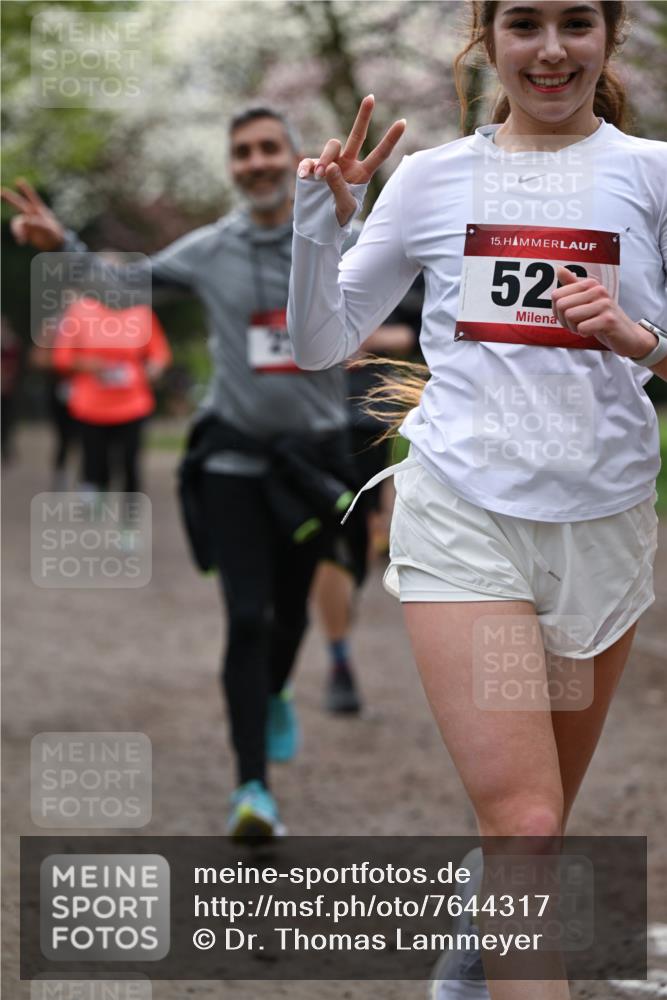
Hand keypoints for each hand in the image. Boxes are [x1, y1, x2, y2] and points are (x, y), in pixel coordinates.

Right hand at [0, 178, 64, 250]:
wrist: (54, 244)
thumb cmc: (54, 234)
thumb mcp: (48, 229)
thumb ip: (37, 224)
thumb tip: (26, 221)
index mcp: (38, 210)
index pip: (32, 197)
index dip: (26, 189)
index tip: (19, 180)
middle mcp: (30, 214)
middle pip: (18, 204)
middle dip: (8, 197)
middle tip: (0, 192)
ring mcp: (26, 222)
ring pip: (17, 223)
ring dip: (17, 230)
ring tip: (21, 240)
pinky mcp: (24, 230)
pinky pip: (19, 232)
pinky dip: (19, 236)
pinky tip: (21, 242)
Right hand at [297, 95, 405, 225]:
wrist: (318, 226)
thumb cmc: (338, 217)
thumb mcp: (344, 206)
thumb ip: (339, 186)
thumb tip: (329, 166)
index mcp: (362, 174)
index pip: (379, 154)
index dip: (390, 139)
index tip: (403, 122)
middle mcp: (348, 164)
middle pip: (357, 135)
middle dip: (363, 116)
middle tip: (371, 97)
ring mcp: (330, 163)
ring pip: (331, 146)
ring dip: (324, 159)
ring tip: (318, 177)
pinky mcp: (312, 167)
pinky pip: (309, 160)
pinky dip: (306, 167)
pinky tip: (305, 177)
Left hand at [552, 266, 652, 357]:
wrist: (627, 335)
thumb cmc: (603, 318)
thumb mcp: (586, 300)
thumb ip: (572, 285)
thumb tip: (558, 268)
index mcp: (590, 284)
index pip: (556, 295)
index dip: (558, 311)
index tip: (571, 316)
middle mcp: (598, 290)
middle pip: (562, 306)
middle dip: (565, 321)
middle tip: (579, 324)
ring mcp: (604, 304)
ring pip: (570, 316)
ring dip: (574, 328)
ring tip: (587, 327)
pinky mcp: (608, 320)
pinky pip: (582, 328)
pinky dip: (584, 333)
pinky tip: (594, 331)